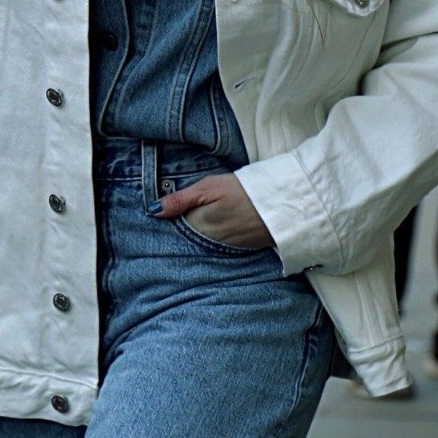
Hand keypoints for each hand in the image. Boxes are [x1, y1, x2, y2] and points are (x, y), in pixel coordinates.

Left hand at [150, 173, 275, 248]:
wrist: (284, 204)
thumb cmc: (244, 192)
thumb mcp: (209, 188)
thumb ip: (181, 199)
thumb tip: (152, 211)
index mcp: (199, 227)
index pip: (175, 229)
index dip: (171, 221)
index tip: (163, 216)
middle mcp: (210, 244)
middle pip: (189, 239)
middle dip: (184, 230)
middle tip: (186, 217)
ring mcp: (227, 249)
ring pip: (204, 243)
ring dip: (201, 235)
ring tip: (207, 220)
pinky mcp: (242, 249)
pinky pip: (221, 247)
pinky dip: (217, 239)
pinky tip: (221, 228)